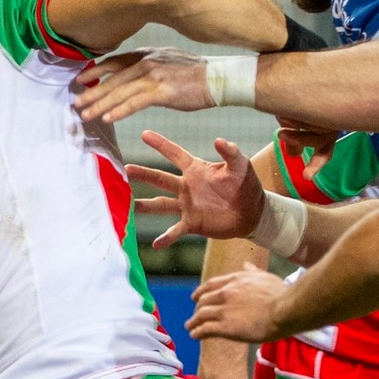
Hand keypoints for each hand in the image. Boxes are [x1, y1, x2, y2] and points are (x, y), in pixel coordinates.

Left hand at [73, 48, 211, 123]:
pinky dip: (120, 110)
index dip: (94, 72)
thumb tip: (129, 75)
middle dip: (91, 92)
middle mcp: (147, 62)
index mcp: (146, 54)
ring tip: (84, 115)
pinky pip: (136, 103)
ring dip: (99, 104)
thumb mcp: (166, 62)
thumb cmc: (193, 73)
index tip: (77, 82)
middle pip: (112, 79)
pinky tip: (107, 119)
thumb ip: (146, 66)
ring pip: (120, 92)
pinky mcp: (164, 92)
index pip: (113, 62)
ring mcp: (155, 76)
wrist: (219, 77)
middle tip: (74, 103)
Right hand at [130, 132, 266, 248]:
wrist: (252, 213)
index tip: (144, 134)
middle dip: (143, 174)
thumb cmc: (246, 185)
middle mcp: (186, 187)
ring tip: (128, 205)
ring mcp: (186, 205)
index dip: (160, 143)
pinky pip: (175, 230)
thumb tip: (218, 140)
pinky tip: (156, 244)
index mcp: (196, 170)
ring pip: (160, 204)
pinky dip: (166, 237)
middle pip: (159, 178)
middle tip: (125, 168)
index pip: (174, 154)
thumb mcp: (240, 166)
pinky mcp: (192, 223)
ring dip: (145, 205)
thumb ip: (230, 153)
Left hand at [189, 265, 291, 344]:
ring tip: (190, 327)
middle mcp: (225, 293)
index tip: (196, 297)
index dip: (200, 292)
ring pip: (200, 315)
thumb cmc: (282, 295)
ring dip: (193, 322)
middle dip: (197, 308)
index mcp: (235, 280)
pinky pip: (204, 329)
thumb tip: (246, 265)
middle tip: (196, 316)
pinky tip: (195, 336)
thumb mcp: (266, 277)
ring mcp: (223, 310)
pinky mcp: (224, 327)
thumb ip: (253, 272)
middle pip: (203, 301)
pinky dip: (197, 332)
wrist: (287, 309)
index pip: (210, 285)